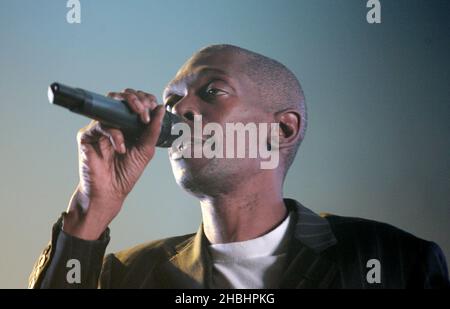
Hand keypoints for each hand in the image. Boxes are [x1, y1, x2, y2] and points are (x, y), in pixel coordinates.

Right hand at [63, 89, 165, 239]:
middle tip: (145, 111)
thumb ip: (153, 130)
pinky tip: (122, 147)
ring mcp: (98, 128)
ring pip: (109, 106)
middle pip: (119, 97)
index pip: (133, 102)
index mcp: (126, 124)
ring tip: (141, 121)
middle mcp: (111, 123)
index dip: (143, 99)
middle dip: (136, 99)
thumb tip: (160, 109)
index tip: (153, 106)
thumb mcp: (146, 150)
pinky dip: (115, 134)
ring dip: (128, 110)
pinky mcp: (86, 136)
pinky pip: (100, 126)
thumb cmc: (126, 173)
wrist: (111, 192)